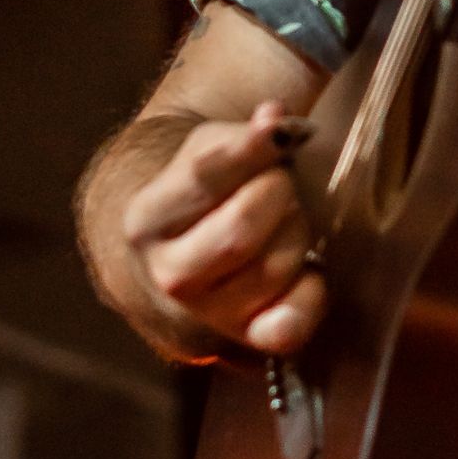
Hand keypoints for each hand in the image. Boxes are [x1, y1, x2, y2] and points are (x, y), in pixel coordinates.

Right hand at [119, 99, 325, 360]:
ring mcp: (207, 316)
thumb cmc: (207, 193)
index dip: (252, 148)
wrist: (188, 253)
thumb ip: (243, 136)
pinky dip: (311, 293)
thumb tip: (273, 118)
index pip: (205, 175)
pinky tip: (306, 269)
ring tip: (284, 222)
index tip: (279, 129)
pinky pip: (291, 325)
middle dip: (276, 195)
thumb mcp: (211, 152)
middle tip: (280, 184)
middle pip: (241, 229)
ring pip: (275, 268)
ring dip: (296, 234)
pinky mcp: (247, 340)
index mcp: (147, 219)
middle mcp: (168, 275)